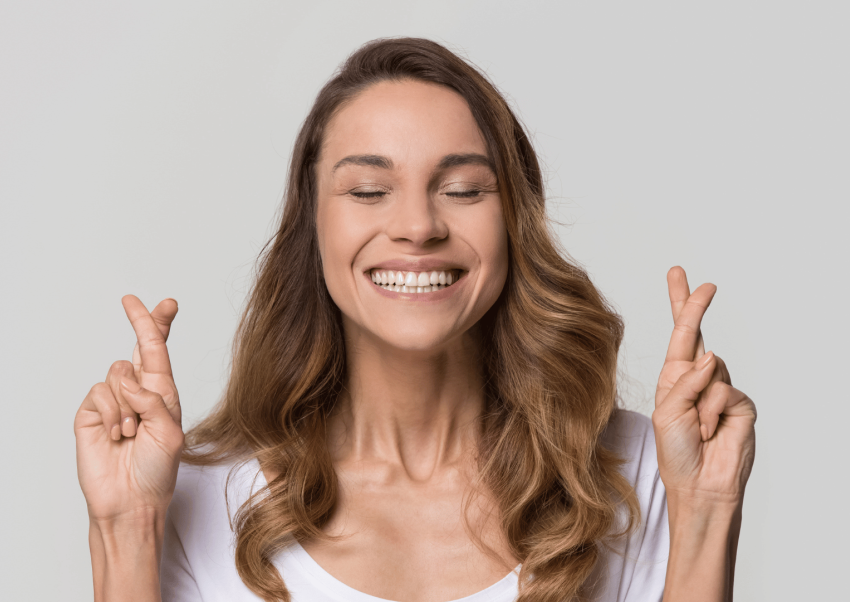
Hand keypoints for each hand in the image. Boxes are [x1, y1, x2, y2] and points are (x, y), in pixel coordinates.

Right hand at [74, 296, 183, 523]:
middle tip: (132, 301)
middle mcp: (140, 393)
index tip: (166, 302)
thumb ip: (154, 400)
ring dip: (128, 403)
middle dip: (141, 322)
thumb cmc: (156, 471)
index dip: (160, 326)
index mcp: (164, 395)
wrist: (129, 501)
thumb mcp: (170, 433)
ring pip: (118, 373)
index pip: (161, 353)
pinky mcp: (91, 413)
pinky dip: (111, 412)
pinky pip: (100, 392)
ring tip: (131, 433)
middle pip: (139, 347)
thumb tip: (129, 378)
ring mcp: (114, 402)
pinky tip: (116, 434)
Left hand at [652, 267, 755, 507]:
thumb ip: (685, 382)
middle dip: (695, 307)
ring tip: (694, 428)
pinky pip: (724, 391)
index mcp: (674, 378)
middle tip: (702, 283)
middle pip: (698, 334)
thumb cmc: (676, 452)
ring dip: (696, 401)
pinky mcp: (741, 404)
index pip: (678, 335)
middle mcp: (697, 379)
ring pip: (711, 370)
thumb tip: (711, 355)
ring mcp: (721, 390)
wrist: (699, 485)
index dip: (681, 305)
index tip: (679, 274)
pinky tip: (709, 431)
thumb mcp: (666, 413)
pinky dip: (711, 412)